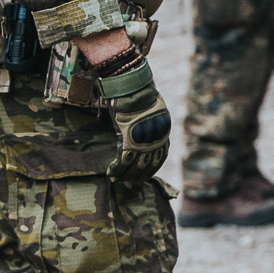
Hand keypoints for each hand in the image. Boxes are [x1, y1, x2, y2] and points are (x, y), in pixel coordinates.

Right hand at [98, 55, 170, 182]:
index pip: (159, 158)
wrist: (133, 87)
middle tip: (130, 185)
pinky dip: (117, 169)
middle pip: (148, 165)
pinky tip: (111, 173)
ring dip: (126, 176)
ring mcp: (143, 140)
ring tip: (118, 181)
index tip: (144, 177)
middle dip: (138, 177)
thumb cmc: (140, 96)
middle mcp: (155, 140)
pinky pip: (123, 160)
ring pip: (135, 166)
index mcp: (163, 133)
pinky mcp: (129, 139)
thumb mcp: (152, 112)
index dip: (151, 169)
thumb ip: (150, 126)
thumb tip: (143, 133)